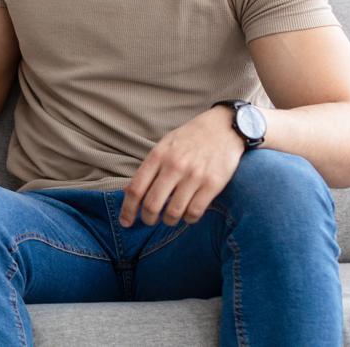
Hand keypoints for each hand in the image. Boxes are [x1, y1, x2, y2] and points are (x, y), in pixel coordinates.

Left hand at [119, 105, 244, 227]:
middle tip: (150, 221)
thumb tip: (130, 192)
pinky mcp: (213, 184)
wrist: (223, 127)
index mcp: (158, 156)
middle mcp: (174, 166)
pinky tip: (187, 215)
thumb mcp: (164, 146)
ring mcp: (194, 176)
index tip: (125, 222)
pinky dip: (188, 219)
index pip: (136, 189)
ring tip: (170, 218)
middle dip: (148, 219)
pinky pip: (195, 212)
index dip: (128, 210)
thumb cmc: (189, 138)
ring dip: (169, 220)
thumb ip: (149, 168)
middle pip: (152, 204)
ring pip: (174, 212)